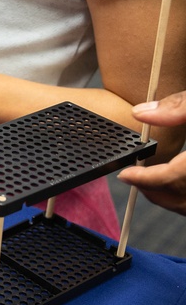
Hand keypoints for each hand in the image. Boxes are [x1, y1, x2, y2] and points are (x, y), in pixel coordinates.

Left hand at [118, 91, 185, 214]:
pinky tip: (170, 183)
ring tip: (147, 181)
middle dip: (153, 190)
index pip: (173, 177)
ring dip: (167, 197)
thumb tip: (140, 112)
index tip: (125, 175)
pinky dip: (181, 198)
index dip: (145, 179)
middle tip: (132, 178)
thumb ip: (177, 107)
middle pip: (180, 198)